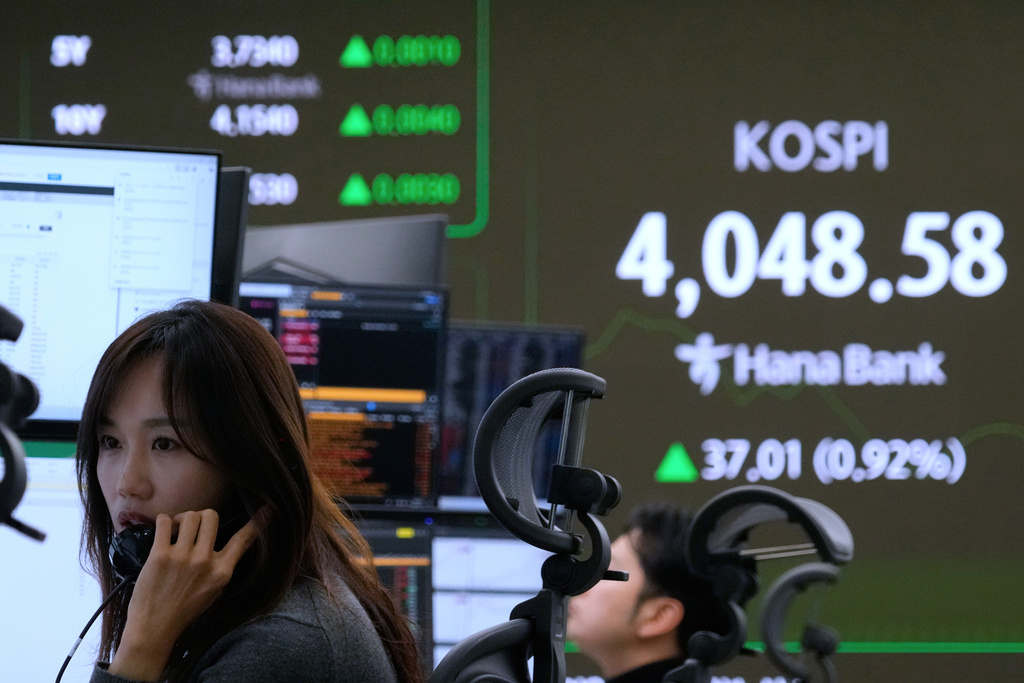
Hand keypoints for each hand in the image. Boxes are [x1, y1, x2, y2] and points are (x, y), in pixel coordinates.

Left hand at [109, 509, 258, 680]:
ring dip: (181, 518)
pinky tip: (163, 532)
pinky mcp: (160, 556)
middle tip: (192, 526)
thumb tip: (225, 545)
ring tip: (175, 529)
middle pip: (211, 516)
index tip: (268, 508)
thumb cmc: (184, 611)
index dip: (258, 522)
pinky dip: (163, 521)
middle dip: (202, 516)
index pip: (243, 540)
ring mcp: (182, 557)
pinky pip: (163, 522)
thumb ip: (221, 567)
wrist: (154, 628)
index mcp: (222, 572)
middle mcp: (205, 561)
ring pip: (189, 516)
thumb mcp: (214, 591)